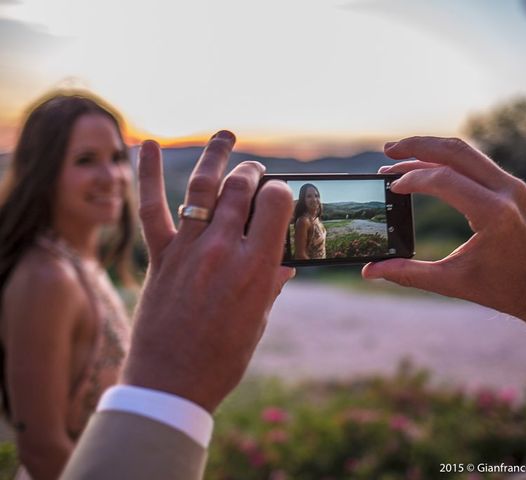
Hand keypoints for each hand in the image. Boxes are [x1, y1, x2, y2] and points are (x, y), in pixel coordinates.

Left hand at [122, 131, 293, 411]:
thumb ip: (270, 282)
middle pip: (242, 189)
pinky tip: (148, 146)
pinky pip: (152, 209)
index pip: (277, 203)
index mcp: (257, 267)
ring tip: (225, 136)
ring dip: (216, 155)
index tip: (283, 195)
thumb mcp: (258, 320)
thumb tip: (285, 259)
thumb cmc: (222, 358)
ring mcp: (189, 250)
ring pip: (204, 187)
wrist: (170, 384)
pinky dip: (148, 175)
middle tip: (256, 171)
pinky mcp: (160, 257)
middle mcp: (224, 250)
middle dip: (253, 172)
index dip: (283, 192)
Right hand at [362, 136, 525, 327]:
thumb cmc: (502, 288)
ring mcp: (511, 185)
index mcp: (494, 214)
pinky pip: (474, 162)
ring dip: (430, 148)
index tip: (390, 187)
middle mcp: (506, 191)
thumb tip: (370, 270)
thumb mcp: (451, 282)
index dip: (412, 178)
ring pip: (465, 151)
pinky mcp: (510, 186)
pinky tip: (424, 164)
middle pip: (454, 151)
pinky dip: (446, 159)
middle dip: (417, 146)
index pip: (444, 180)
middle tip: (386, 151)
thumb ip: (408, 273)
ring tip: (399, 152)